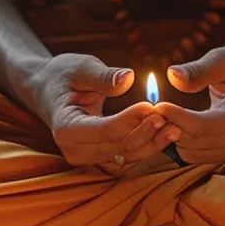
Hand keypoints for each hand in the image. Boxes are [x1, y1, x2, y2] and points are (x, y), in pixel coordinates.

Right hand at [21, 53, 172, 166]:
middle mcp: (74, 150)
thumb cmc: (63, 75)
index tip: (152, 106)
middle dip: (146, 132)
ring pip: (126, 156)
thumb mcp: (80, 67)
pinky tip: (166, 132)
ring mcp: (87, 158)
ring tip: (175, 127)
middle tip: (169, 117)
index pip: (104, 130)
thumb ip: (103, 76)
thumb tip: (128, 78)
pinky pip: (128, 156)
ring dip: (152, 143)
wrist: (49, 90)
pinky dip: (148, 145)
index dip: (130, 120)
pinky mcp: (99, 158)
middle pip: (118, 147)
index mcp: (65, 127)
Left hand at [157, 42, 224, 164]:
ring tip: (158, 114)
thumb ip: (199, 70)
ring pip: (189, 152)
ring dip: (170, 136)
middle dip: (168, 127)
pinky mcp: (223, 150)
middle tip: (148, 108)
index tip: (155, 104)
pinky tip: (170, 122)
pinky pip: (192, 155)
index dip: (175, 117)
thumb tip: (171, 76)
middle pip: (192, 142)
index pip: (201, 126)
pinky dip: (177, 142)